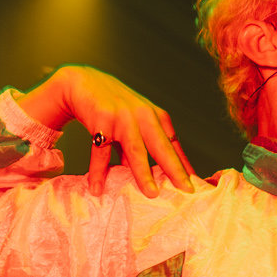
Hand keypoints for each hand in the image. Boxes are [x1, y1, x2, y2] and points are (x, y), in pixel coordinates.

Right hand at [18, 65, 195, 198]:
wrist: (83, 82)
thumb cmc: (112, 107)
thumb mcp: (132, 124)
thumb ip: (139, 148)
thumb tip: (146, 178)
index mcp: (155, 116)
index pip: (173, 143)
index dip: (184, 164)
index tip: (194, 183)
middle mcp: (143, 115)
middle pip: (161, 146)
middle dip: (174, 169)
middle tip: (185, 189)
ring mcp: (123, 117)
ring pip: (136, 150)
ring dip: (144, 174)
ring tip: (152, 193)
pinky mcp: (102, 119)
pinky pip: (101, 151)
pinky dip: (98, 171)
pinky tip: (96, 188)